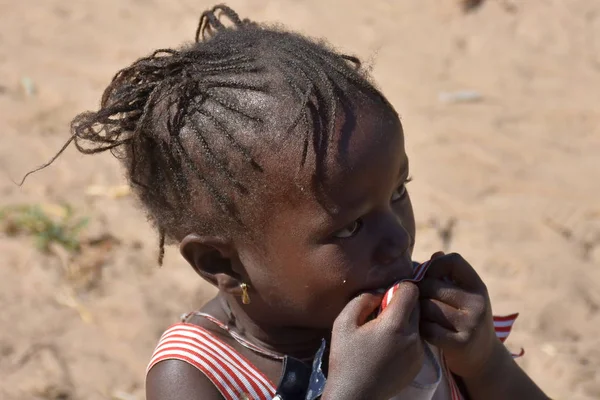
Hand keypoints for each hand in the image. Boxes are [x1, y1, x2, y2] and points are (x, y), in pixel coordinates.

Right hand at [323, 282, 423, 399]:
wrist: (355, 395)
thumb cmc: (346, 358)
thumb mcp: (344, 323)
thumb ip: (363, 299)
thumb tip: (381, 290)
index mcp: (395, 325)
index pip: (411, 290)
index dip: (398, 287)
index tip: (384, 295)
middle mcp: (413, 336)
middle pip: (416, 305)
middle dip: (401, 304)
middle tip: (381, 315)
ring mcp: (419, 351)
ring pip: (417, 322)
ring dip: (404, 321)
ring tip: (384, 334)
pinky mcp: (420, 363)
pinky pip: (417, 339)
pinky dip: (406, 337)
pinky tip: (389, 348)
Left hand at [417, 252, 497, 377]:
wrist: (483, 359)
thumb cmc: (465, 320)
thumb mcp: (465, 295)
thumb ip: (449, 275)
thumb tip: (435, 254)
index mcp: (478, 286)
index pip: (453, 261)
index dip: (433, 265)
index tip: (426, 277)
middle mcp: (478, 303)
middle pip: (431, 285)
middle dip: (419, 292)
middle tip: (419, 301)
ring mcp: (471, 324)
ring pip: (426, 307)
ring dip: (419, 311)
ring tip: (423, 316)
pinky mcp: (460, 343)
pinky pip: (427, 328)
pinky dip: (422, 329)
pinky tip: (426, 331)